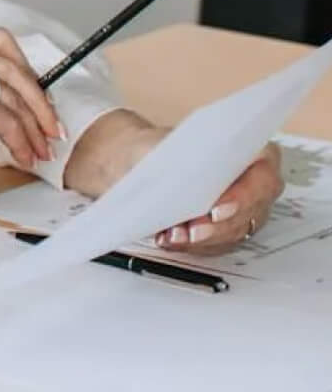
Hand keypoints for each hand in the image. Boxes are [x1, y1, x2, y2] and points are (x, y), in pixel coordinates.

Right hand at [0, 29, 64, 207]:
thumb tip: (6, 108)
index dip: (23, 67)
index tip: (33, 95)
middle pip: (13, 64)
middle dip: (40, 97)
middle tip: (50, 125)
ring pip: (15, 95)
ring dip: (34, 125)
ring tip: (39, 148)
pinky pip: (7, 121)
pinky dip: (20, 141)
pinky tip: (21, 155)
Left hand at [64, 110, 285, 252]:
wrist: (129, 162)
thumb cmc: (148, 150)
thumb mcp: (156, 148)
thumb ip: (171, 159)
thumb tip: (177, 176)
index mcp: (247, 151)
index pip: (262, 176)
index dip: (243, 194)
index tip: (215, 205)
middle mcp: (249, 180)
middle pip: (249, 210)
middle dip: (216, 224)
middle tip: (187, 229)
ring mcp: (238, 205)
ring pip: (232, 230)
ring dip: (203, 238)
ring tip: (172, 236)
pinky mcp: (219, 225)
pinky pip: (215, 240)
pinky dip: (193, 244)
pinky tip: (171, 240)